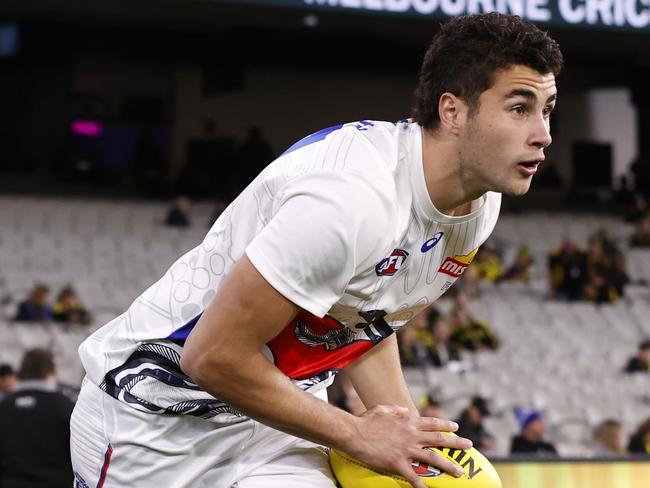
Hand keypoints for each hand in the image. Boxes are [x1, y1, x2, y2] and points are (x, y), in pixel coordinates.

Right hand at [345, 405, 472, 487]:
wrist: (354, 433)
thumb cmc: (366, 420)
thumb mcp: (383, 409)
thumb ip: (396, 410)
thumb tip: (405, 410)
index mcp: (408, 422)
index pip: (432, 423)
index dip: (445, 425)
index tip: (455, 427)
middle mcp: (411, 435)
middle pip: (439, 439)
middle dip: (456, 443)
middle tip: (469, 446)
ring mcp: (406, 449)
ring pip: (432, 458)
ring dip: (448, 466)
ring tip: (459, 472)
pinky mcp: (397, 463)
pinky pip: (413, 476)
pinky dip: (421, 485)